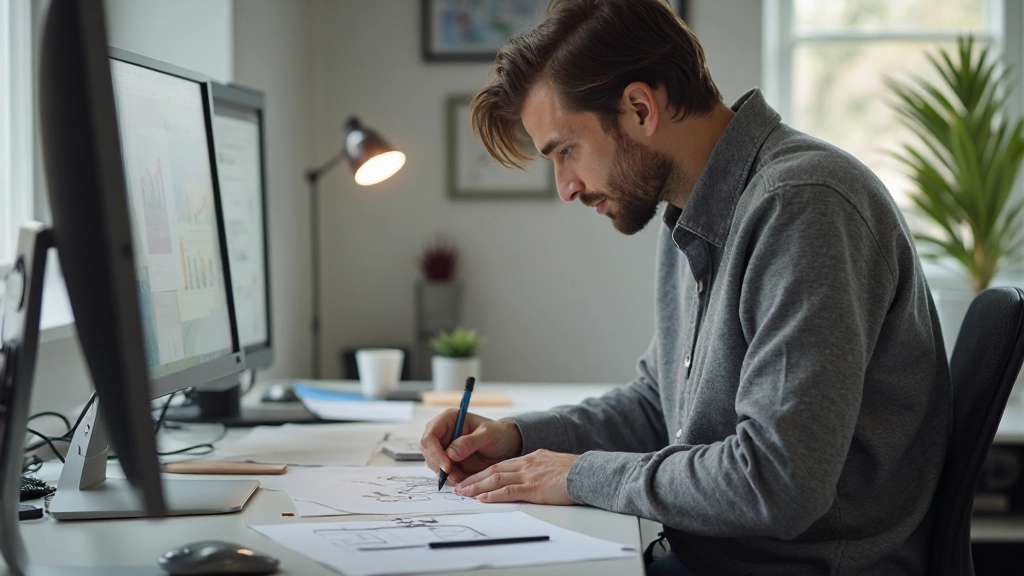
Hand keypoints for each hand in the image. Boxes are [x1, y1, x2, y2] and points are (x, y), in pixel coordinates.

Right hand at [420, 410, 522, 484]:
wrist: (505, 446)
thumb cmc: (498, 434)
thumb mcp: (488, 435)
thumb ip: (469, 442)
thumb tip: (450, 453)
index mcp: (449, 419)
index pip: (430, 435)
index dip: (435, 452)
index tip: (447, 466)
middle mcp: (442, 433)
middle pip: (428, 452)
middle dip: (439, 466)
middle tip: (454, 477)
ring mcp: (444, 448)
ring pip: (433, 464)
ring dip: (445, 474)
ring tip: (462, 478)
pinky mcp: (448, 461)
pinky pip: (442, 472)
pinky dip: (450, 478)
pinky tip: (462, 479)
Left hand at [454, 449, 578, 504]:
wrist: (588, 473)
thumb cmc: (576, 471)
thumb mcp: (554, 464)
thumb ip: (541, 468)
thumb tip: (535, 476)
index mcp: (531, 458)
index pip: (502, 464)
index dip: (484, 472)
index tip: (472, 478)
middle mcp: (527, 463)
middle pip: (494, 469)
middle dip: (474, 478)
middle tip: (459, 486)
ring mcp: (529, 475)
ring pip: (496, 478)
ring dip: (477, 486)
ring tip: (463, 492)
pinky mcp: (534, 488)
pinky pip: (509, 490)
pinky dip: (493, 494)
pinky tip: (482, 497)